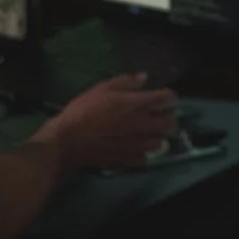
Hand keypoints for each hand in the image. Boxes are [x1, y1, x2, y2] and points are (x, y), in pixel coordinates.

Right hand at [32, 73, 177, 170]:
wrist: (67, 140)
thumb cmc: (83, 110)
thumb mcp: (102, 88)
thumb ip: (126, 82)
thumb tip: (144, 78)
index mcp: (138, 104)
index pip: (169, 99)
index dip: (167, 97)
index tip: (160, 98)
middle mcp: (143, 125)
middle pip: (170, 124)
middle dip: (167, 119)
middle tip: (155, 118)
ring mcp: (136, 145)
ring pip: (159, 144)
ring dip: (155, 138)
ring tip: (144, 134)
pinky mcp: (127, 161)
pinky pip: (144, 160)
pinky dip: (141, 154)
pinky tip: (132, 149)